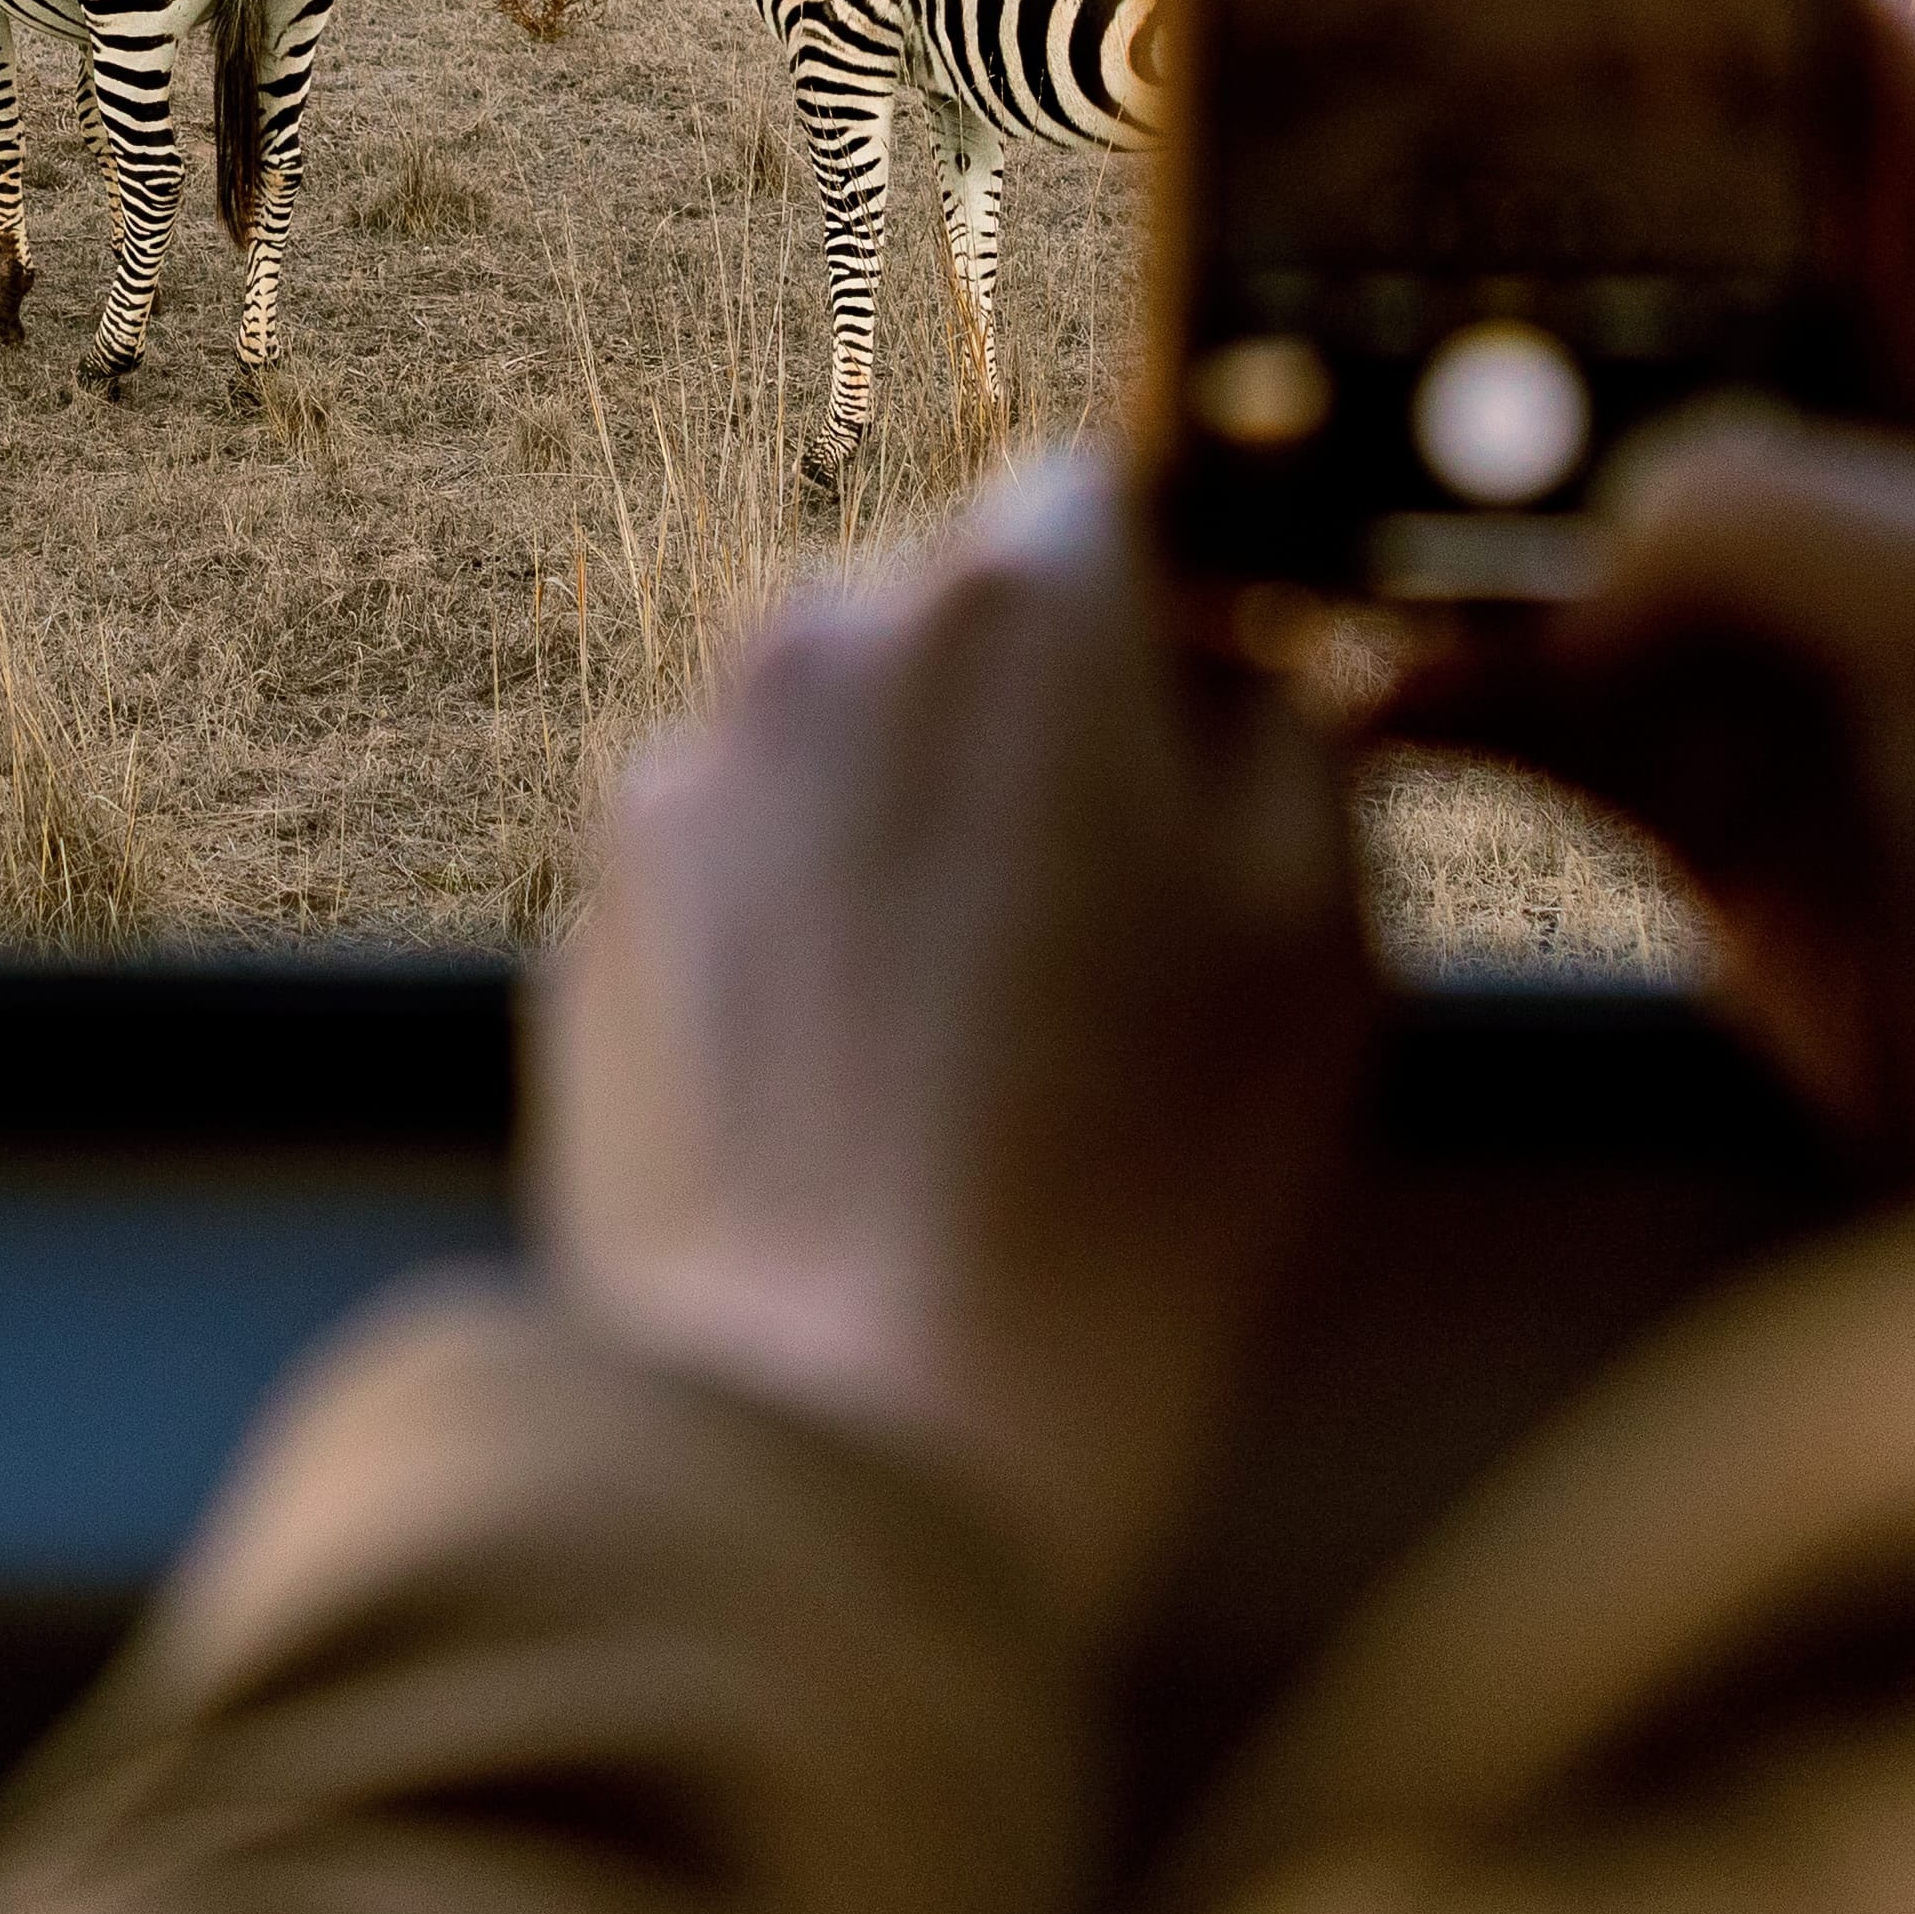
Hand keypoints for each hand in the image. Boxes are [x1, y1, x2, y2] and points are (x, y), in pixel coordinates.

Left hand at [538, 453, 1374, 1630]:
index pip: (1106, 502)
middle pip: (954, 621)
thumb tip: (1246, 673)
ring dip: (910, 835)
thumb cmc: (1133, 1180)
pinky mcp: (594, 914)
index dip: (1173, 621)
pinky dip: (802, 948)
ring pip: (837, 749)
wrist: (861, 1410)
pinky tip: (871, 1102)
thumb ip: (1294, 737)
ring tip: (987, 1046)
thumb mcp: (1320, 934)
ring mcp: (686, 775)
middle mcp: (823, 637)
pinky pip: (737, 879)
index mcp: (1020, 600)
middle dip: (1032, 730)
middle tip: (1116, 935)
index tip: (1211, 749)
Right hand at [1385, 0, 1914, 1164]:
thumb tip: (1580, 524)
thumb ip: (1769, 506)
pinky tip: (1330, 673)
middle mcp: (1874, 486)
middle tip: (1346, 192)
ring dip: (1427, 498)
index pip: (1893, 130)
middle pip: (1663, 312)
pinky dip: (1417, 682)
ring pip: (1552, 513)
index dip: (1783, 7)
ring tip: (1285, 456)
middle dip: (1516, 264)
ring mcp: (1773, 638)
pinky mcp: (1694, 785)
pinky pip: (1515, 696)